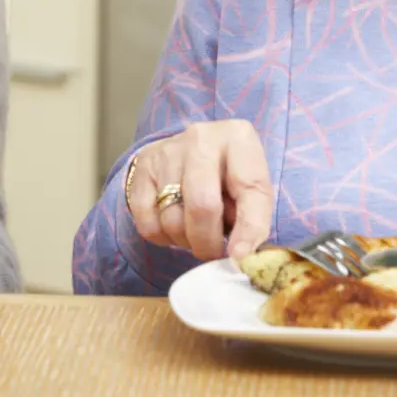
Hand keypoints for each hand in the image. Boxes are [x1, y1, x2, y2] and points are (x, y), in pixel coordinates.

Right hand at [125, 119, 273, 265]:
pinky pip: (147, 223)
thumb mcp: (252, 189)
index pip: (250, 189)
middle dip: (208, 243)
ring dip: (185, 241)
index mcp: (239, 139)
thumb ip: (253, 220)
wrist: (193, 150)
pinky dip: (162, 237)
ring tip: (195, 232)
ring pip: (172, 219)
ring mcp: (168, 151)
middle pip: (202, 206)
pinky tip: (174, 226)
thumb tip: (240, 256)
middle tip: (213, 253)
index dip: (249, 229)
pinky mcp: (143, 166)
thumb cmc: (229, 176)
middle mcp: (201, 139)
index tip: (240, 257)